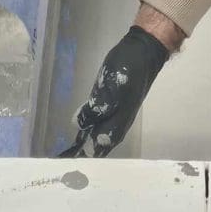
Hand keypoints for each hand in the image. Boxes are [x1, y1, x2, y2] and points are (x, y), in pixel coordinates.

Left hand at [59, 19, 174, 157]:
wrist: (145, 49)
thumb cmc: (129, 66)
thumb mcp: (112, 85)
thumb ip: (98, 106)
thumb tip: (80, 124)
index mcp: (119, 120)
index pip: (100, 145)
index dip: (85, 154)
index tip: (68, 162)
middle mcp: (119, 119)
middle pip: (101, 141)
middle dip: (85, 150)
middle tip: (66, 157)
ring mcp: (118, 109)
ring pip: (101, 130)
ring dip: (88, 139)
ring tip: (72, 147)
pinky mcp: (114, 99)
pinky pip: (101, 118)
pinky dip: (91, 125)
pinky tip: (84, 125)